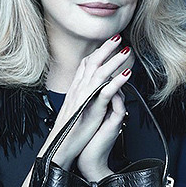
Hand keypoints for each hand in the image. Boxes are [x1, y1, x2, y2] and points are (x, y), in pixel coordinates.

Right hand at [37, 34, 132, 171]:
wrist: (58, 149)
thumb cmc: (67, 134)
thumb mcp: (74, 112)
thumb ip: (82, 99)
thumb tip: (89, 94)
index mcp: (74, 90)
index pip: (84, 65)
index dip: (96, 53)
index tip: (107, 44)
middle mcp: (77, 90)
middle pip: (92, 63)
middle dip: (105, 49)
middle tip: (118, 38)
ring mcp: (83, 98)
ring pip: (99, 72)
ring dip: (114, 60)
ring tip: (126, 51)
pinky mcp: (91, 108)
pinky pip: (105, 91)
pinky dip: (117, 81)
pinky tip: (127, 74)